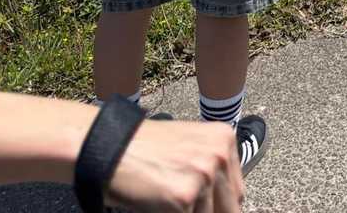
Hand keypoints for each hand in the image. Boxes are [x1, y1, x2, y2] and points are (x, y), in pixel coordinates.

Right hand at [106, 118, 244, 211]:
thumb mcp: (189, 147)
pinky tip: (161, 209)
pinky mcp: (184, 197)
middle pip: (230, 208)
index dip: (221, 208)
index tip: (209, 209)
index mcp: (224, 140)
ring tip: (170, 206)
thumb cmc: (144, 149)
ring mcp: (204, 176)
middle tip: (186, 208)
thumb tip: (224, 204)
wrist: (109, 147)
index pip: (237, 192)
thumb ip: (211, 170)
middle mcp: (219, 155)